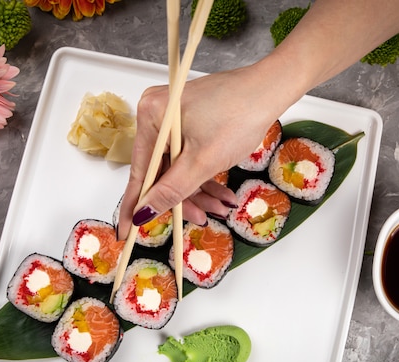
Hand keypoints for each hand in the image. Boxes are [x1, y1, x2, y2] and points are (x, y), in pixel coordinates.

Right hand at [117, 65, 283, 239]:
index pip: (139, 172)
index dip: (134, 206)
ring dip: (199, 191)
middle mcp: (157, 115)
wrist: (271, 90)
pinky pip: (189, 156)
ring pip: (179, 168)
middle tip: (201, 219)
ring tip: (221, 208)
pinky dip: (205, 176)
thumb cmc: (238, 117)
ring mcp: (174, 118)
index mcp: (151, 118)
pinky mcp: (191, 121)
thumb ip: (171, 191)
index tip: (127, 233)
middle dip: (183, 199)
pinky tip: (222, 194)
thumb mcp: (203, 162)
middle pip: (161, 172)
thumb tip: (143, 214)